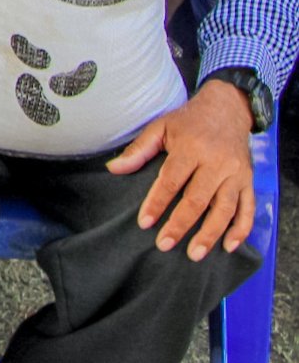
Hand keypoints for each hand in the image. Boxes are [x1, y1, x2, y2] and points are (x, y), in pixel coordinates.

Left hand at [106, 80, 255, 259]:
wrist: (227, 108)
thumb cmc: (188, 121)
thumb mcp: (160, 127)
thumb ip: (138, 150)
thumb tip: (113, 169)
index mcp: (190, 148)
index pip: (171, 181)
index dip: (157, 203)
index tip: (144, 223)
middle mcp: (216, 162)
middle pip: (197, 199)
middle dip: (180, 225)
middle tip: (164, 245)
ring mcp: (236, 173)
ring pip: (224, 209)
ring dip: (210, 234)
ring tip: (194, 254)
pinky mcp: (249, 181)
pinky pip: (248, 209)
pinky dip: (241, 230)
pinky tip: (229, 247)